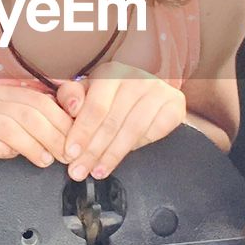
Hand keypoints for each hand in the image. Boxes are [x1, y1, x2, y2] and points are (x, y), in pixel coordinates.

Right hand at [0, 83, 72, 171]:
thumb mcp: (17, 121)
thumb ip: (42, 119)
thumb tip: (73, 127)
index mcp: (7, 93)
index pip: (41, 101)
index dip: (62, 121)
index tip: (76, 141)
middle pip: (28, 114)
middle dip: (52, 136)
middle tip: (65, 156)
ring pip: (7, 126)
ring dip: (30, 145)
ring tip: (45, 160)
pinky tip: (11, 157)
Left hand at [56, 62, 185, 181]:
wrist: (147, 91)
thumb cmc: (112, 95)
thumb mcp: (87, 92)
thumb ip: (71, 96)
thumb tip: (71, 107)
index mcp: (111, 72)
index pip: (96, 106)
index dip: (82, 132)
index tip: (70, 153)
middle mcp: (136, 78)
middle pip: (112, 121)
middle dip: (93, 150)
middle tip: (79, 170)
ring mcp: (158, 91)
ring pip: (133, 130)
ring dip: (112, 155)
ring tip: (98, 171)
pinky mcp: (174, 105)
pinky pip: (155, 132)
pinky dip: (137, 147)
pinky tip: (122, 159)